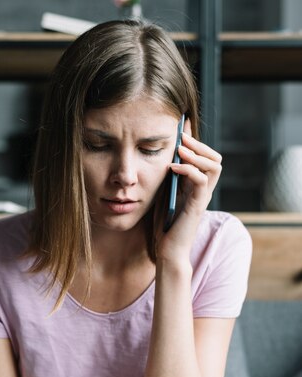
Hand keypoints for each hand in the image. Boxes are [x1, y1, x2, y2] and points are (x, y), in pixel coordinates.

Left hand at [155, 120, 221, 259]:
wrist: (168, 250)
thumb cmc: (164, 224)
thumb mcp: (164, 193)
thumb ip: (167, 177)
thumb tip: (161, 155)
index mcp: (197, 186)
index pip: (206, 158)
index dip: (196, 141)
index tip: (181, 127)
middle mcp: (204, 190)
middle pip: (215, 159)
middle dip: (199, 144)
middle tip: (181, 137)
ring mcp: (203, 197)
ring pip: (214, 166)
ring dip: (197, 154)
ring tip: (179, 149)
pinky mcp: (198, 205)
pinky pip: (201, 181)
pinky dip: (189, 170)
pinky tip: (173, 168)